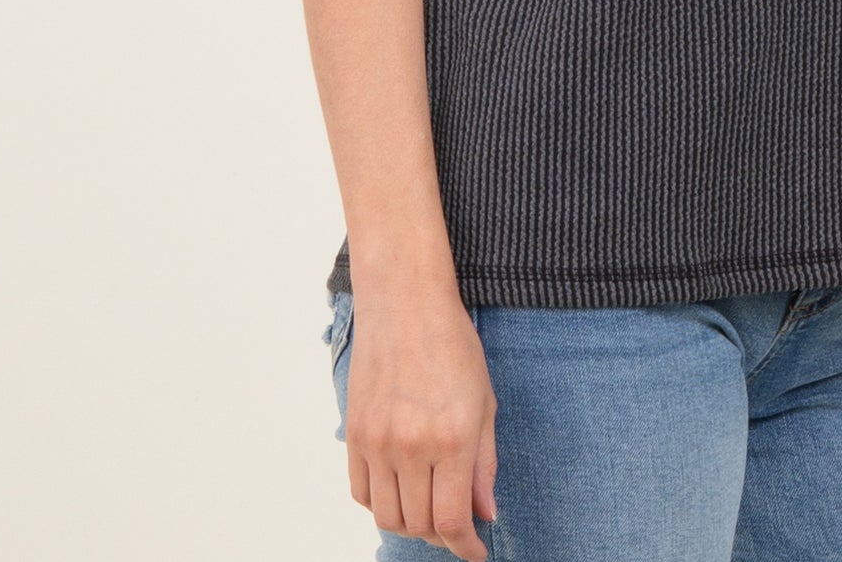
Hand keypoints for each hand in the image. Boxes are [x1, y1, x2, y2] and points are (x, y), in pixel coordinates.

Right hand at [344, 291, 498, 559]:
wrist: (404, 304)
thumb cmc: (452, 345)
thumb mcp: (484, 402)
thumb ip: (484, 464)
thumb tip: (486, 514)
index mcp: (451, 438)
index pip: (453, 521)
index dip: (466, 547)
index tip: (477, 553)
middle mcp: (411, 446)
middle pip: (420, 525)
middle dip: (443, 536)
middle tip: (457, 524)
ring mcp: (378, 442)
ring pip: (389, 517)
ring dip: (412, 525)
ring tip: (429, 509)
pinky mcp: (355, 434)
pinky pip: (362, 493)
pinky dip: (382, 504)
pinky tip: (401, 490)